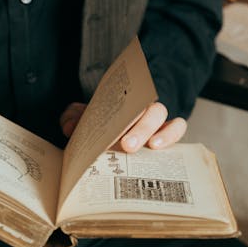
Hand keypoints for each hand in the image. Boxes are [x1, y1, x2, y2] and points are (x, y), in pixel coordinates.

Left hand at [59, 101, 186, 151]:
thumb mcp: (81, 118)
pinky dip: (172, 137)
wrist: (108, 133)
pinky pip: (178, 131)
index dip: (128, 104)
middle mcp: (144, 110)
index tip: (118, 121)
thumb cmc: (98, 124)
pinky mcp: (167, 136)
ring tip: (151, 148)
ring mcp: (158, 124)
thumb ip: (72, 117)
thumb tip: (70, 127)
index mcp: (124, 101)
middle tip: (128, 145)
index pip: (132, 95)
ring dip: (163, 134)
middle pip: (151, 111)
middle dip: (141, 127)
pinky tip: (160, 151)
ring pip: (169, 120)